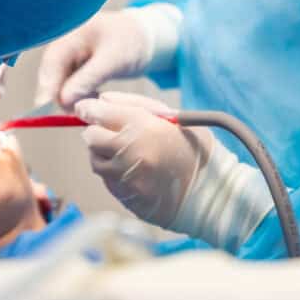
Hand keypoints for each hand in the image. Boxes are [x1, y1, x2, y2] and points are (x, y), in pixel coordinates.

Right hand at [36, 10, 152, 108]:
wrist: (145, 39)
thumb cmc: (131, 42)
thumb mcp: (112, 61)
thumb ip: (87, 79)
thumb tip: (63, 101)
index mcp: (70, 34)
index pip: (51, 62)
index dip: (46, 85)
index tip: (43, 107)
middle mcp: (65, 44)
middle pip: (52, 74)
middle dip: (61, 95)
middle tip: (77, 111)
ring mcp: (70, 55)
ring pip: (61, 83)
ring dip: (72, 96)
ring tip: (94, 99)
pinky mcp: (77, 66)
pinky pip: (71, 85)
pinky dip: (80, 94)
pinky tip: (95, 95)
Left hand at [76, 93, 274, 252]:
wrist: (212, 195)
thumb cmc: (197, 151)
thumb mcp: (174, 118)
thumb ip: (136, 105)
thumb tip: (102, 101)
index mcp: (145, 128)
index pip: (100, 112)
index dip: (90, 108)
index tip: (86, 108)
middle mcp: (131, 153)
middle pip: (91, 136)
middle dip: (96, 130)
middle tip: (108, 129)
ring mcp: (127, 178)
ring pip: (95, 160)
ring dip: (103, 152)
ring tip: (125, 151)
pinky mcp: (126, 198)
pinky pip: (107, 180)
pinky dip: (113, 171)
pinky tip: (132, 169)